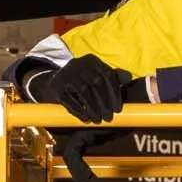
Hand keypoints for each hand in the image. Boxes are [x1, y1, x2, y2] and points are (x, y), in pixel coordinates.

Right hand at [16, 51, 148, 120]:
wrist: (52, 83)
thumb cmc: (81, 81)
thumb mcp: (96, 74)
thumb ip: (113, 76)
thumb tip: (129, 78)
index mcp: (91, 60)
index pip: (108, 74)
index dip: (115, 93)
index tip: (118, 109)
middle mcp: (78, 64)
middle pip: (96, 83)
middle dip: (105, 102)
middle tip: (109, 118)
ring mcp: (66, 74)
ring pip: (84, 92)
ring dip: (93, 108)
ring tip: (98, 120)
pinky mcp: (56, 87)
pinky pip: (70, 100)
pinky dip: (80, 111)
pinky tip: (86, 119)